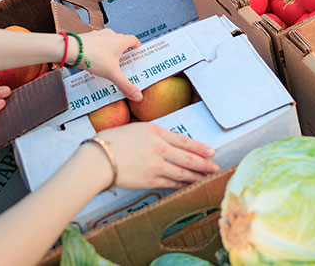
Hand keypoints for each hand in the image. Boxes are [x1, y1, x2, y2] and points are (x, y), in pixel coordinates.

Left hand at [73, 29, 142, 101]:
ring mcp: (98, 35)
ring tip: (109, 63)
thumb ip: (125, 85)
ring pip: (109, 42)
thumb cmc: (93, 57)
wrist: (71, 49)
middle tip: (124, 62)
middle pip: (121, 42)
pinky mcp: (88, 38)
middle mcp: (110, 35)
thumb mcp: (112, 73)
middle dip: (124, 52)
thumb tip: (138, 96)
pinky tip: (96, 61)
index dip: (137, 47)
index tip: (137, 53)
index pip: (134, 40)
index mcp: (120, 40)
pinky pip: (97, 44)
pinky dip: (99, 51)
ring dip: (111, 50)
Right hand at [94, 123, 218, 188]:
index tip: (211, 152)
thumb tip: (165, 142)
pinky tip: (188, 185)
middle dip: (204, 164)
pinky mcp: (150, 180)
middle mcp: (160, 148)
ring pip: (183, 173)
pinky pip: (171, 184)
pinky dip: (182, 185)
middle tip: (216, 167)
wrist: (98, 158)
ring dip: (197, 176)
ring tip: (206, 178)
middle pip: (188, 158)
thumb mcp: (136, 129)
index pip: (184, 141)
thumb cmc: (112, 140)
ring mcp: (157, 165)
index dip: (200, 148)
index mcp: (156, 132)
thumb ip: (153, 134)